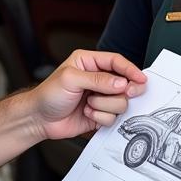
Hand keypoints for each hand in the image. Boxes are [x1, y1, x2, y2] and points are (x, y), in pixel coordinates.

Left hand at [29, 50, 146, 140]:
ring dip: (104, 105)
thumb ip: (97, 79)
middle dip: (122, 90)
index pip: (116, 62)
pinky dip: (100, 117)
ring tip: (88, 104)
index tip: (141, 79)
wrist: (38, 119)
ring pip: (120, 102)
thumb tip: (120, 82)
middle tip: (124, 93)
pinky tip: (86, 113)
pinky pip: (112, 117)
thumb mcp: (70, 79)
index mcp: (89, 63)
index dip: (130, 70)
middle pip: (124, 83)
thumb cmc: (48, 94)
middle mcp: (98, 79)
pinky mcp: (100, 114)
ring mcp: (100, 97)